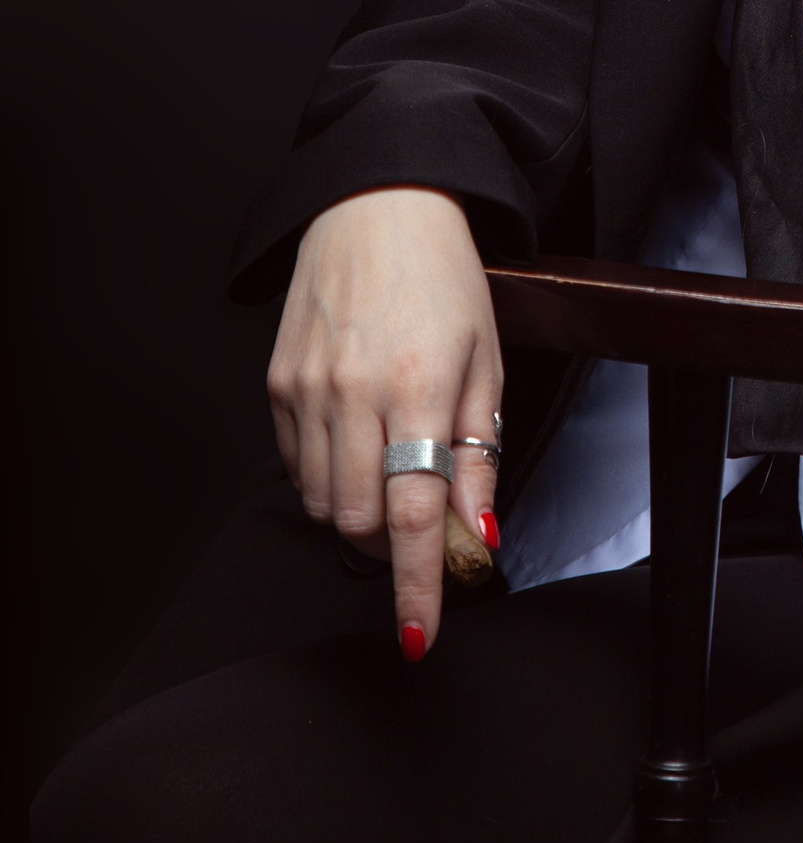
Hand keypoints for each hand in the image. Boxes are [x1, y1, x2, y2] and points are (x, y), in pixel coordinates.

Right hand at [267, 188, 503, 657]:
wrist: (378, 205)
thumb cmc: (445, 278)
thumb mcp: (487, 360)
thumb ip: (479, 454)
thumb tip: (476, 535)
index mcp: (417, 387)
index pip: (412, 517)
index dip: (414, 588)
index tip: (417, 637)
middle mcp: (353, 393)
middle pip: (361, 521)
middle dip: (394, 541)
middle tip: (427, 517)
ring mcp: (306, 388)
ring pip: (323, 502)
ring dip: (361, 509)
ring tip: (393, 462)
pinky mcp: (276, 382)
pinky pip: (295, 466)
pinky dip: (326, 475)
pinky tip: (356, 438)